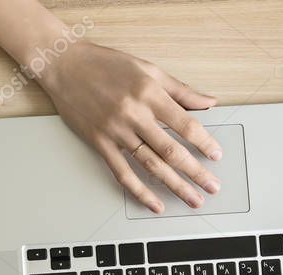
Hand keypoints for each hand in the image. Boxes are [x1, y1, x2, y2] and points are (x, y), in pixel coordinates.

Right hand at [44, 42, 222, 213]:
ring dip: (175, 186)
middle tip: (213, 188)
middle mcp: (135, 114)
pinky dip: (140, 192)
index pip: (186, 125)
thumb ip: (181, 90)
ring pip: (151, 165)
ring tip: (193, 200)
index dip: (205, 143)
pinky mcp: (100, 143)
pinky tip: (155, 203)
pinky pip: (122, 173)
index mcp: (150, 94)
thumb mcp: (149, 69)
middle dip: (196, 172)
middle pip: (172, 151)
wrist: (65, 64)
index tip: (217, 156)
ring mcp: (116, 131)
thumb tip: (209, 103)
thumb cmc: (106, 64)